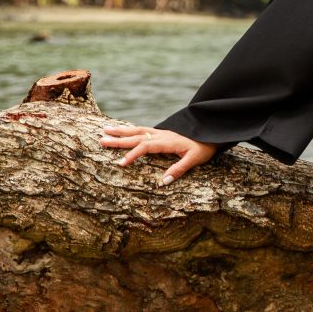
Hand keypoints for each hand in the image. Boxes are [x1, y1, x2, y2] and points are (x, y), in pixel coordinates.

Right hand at [99, 123, 217, 182]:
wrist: (211, 134)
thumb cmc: (204, 148)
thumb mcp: (195, 160)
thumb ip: (179, 169)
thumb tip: (163, 182)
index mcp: (168, 142)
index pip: (146, 147)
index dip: (133, 154)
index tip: (121, 163)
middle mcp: (162, 135)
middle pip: (137, 136)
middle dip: (119, 139)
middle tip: (101, 140)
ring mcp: (161, 132)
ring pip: (138, 130)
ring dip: (121, 131)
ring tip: (105, 130)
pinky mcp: (162, 133)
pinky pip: (143, 130)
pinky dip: (130, 129)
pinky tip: (122, 130)